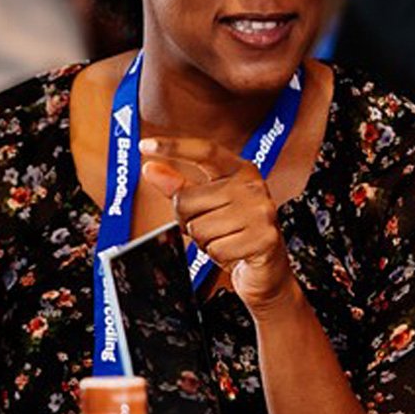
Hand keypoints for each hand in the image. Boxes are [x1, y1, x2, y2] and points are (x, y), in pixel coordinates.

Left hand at [140, 136, 292, 312]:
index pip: (206, 151)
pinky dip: (218, 256)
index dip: (175, 147)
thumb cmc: (236, 233)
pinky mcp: (264, 237)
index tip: (146, 144)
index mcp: (240, 171)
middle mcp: (252, 186)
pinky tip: (234, 251)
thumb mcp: (207, 206)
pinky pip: (216, 249)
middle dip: (189, 221)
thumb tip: (150, 167)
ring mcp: (261, 211)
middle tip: (211, 227)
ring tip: (225, 239)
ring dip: (205, 242)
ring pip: (199, 229)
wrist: (268, 269)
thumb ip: (179, 186)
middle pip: (188, 200)